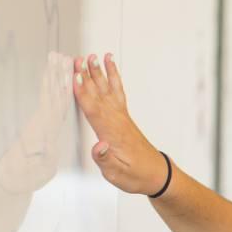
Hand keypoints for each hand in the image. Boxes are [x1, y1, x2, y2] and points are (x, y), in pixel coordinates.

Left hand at [0, 51, 75, 193]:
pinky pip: (49, 101)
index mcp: (44, 129)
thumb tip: (43, 152)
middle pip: (51, 92)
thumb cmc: (26, 177)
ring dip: (55, 76)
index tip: (66, 71)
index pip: (55, 103)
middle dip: (57, 74)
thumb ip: (43, 159)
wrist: (12, 180)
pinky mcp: (40, 124)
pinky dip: (54, 88)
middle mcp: (41, 121)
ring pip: (50, 94)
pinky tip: (57, 80)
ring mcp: (40, 121)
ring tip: (58, 59)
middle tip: (61, 55)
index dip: (61, 87)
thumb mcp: (38, 170)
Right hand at [71, 52, 165, 194]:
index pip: (94, 111)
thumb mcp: (117, 174)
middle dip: (88, 77)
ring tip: (93, 56)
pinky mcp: (124, 117)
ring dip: (100, 73)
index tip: (74, 77)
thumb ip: (105, 160)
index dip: (83, 94)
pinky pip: (118, 93)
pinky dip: (114, 78)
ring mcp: (122, 117)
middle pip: (99, 95)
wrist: (157, 175)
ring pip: (108, 91)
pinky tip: (110, 66)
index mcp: (112, 134)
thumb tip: (98, 146)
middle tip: (78, 59)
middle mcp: (118, 121)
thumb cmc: (136, 175)